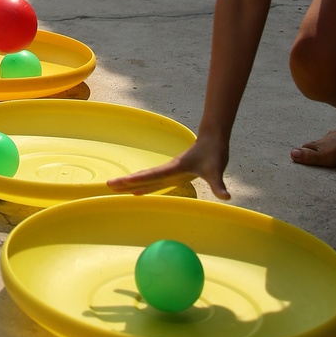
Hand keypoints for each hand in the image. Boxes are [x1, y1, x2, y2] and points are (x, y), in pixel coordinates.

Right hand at [107, 134, 230, 201]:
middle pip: (144, 176)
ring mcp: (169, 171)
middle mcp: (169, 169)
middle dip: (126, 181)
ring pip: (146, 178)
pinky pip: (153, 181)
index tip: (124, 182)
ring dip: (130, 183)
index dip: (140, 180)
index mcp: (176, 167)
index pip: (154, 175)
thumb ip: (219, 185)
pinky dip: (142, 186)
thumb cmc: (214, 154)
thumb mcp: (217, 170)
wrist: (212, 139)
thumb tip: (226, 197)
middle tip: (109, 185)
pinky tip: (136, 192)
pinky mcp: (172, 173)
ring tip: (115, 188)